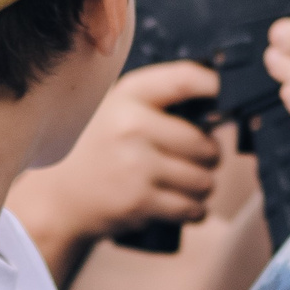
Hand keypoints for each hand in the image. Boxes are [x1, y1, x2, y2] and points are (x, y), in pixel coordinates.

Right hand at [34, 61, 224, 235]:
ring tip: (186, 184)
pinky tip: (186, 206)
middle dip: (210, 157)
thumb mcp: (119, 110)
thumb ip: (161, 102)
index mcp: (129, 94)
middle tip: (198, 161)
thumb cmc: (99, 151)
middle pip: (206, 144)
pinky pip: (191, 208)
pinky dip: (195, 210)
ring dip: (203, 187)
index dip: (218, 88)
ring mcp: (136, 165)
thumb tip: (222, 105)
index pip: (186, 79)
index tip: (230, 98)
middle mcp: (132, 125)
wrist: (58, 198)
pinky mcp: (140, 201)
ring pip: (204, 180)